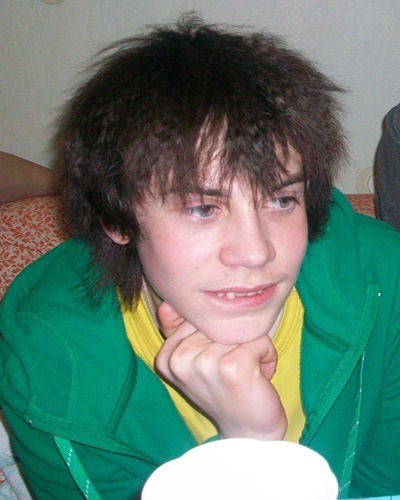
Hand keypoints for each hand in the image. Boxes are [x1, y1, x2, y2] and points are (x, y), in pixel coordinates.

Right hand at [156, 301, 286, 440]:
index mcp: (167, 357)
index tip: (217, 361)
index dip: (215, 335)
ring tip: (246, 374)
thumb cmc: (223, 391)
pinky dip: (268, 356)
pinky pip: (259, 339)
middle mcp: (181, 359)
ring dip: (252, 349)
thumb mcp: (195, 360)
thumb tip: (165, 304)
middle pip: (219, 321)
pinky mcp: (233, 366)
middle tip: (233, 369)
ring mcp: (206, 362)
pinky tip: (260, 377)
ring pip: (241, 329)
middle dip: (234, 340)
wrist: (247, 431)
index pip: (198, 318)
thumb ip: (178, 331)